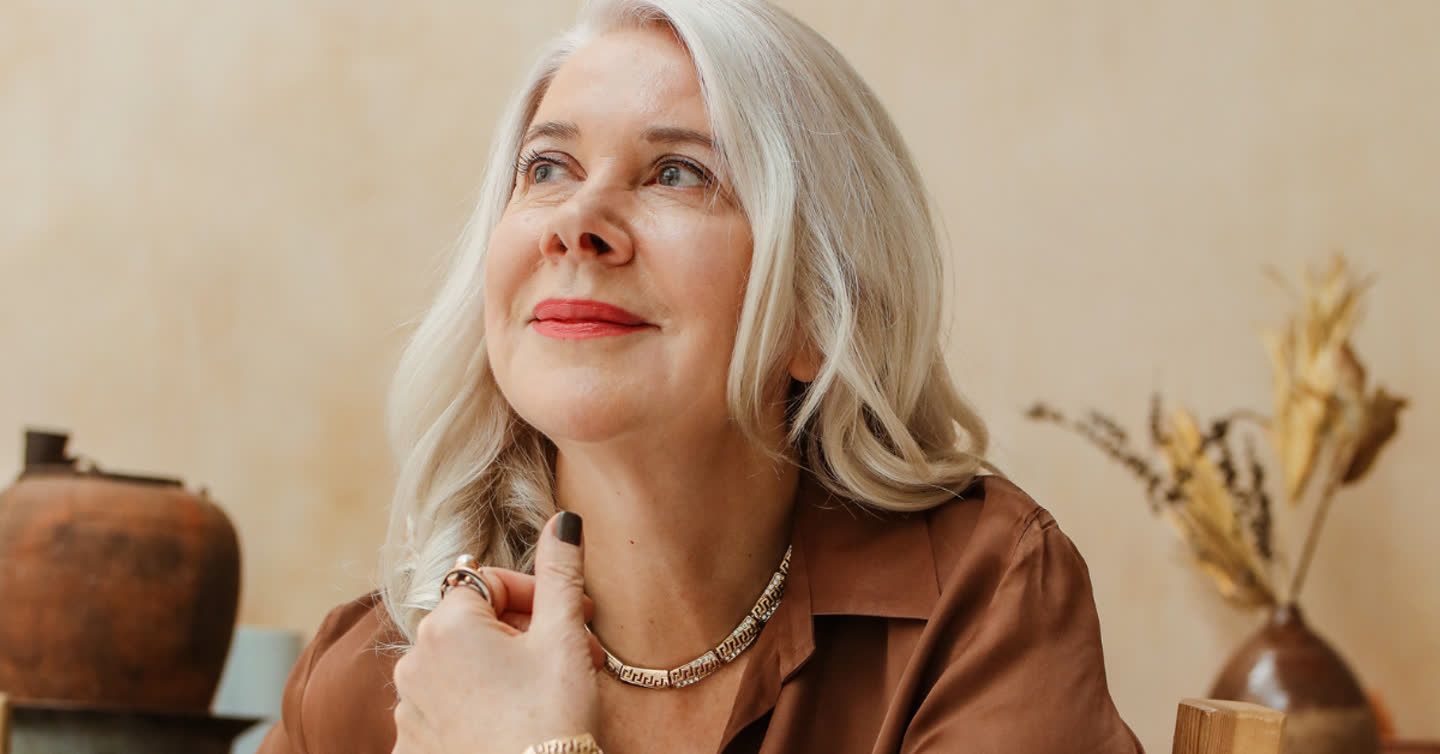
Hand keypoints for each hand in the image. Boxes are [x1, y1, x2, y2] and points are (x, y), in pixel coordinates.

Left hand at [392, 512, 599, 753]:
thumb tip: (563, 520)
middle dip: (527, 631)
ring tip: (549, 688)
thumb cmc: (551, 716)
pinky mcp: (411, 747)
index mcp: (447, 625)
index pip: (490, 582)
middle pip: (476, 624)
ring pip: (460, 667)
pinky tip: (511, 718)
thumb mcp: (563, 637)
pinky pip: (444, 710)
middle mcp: (414, 661)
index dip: (538, 593)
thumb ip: (560, 571)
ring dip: (503, 667)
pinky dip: (475, 706)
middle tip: (575, 650)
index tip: (574, 614)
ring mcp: (408, 709)